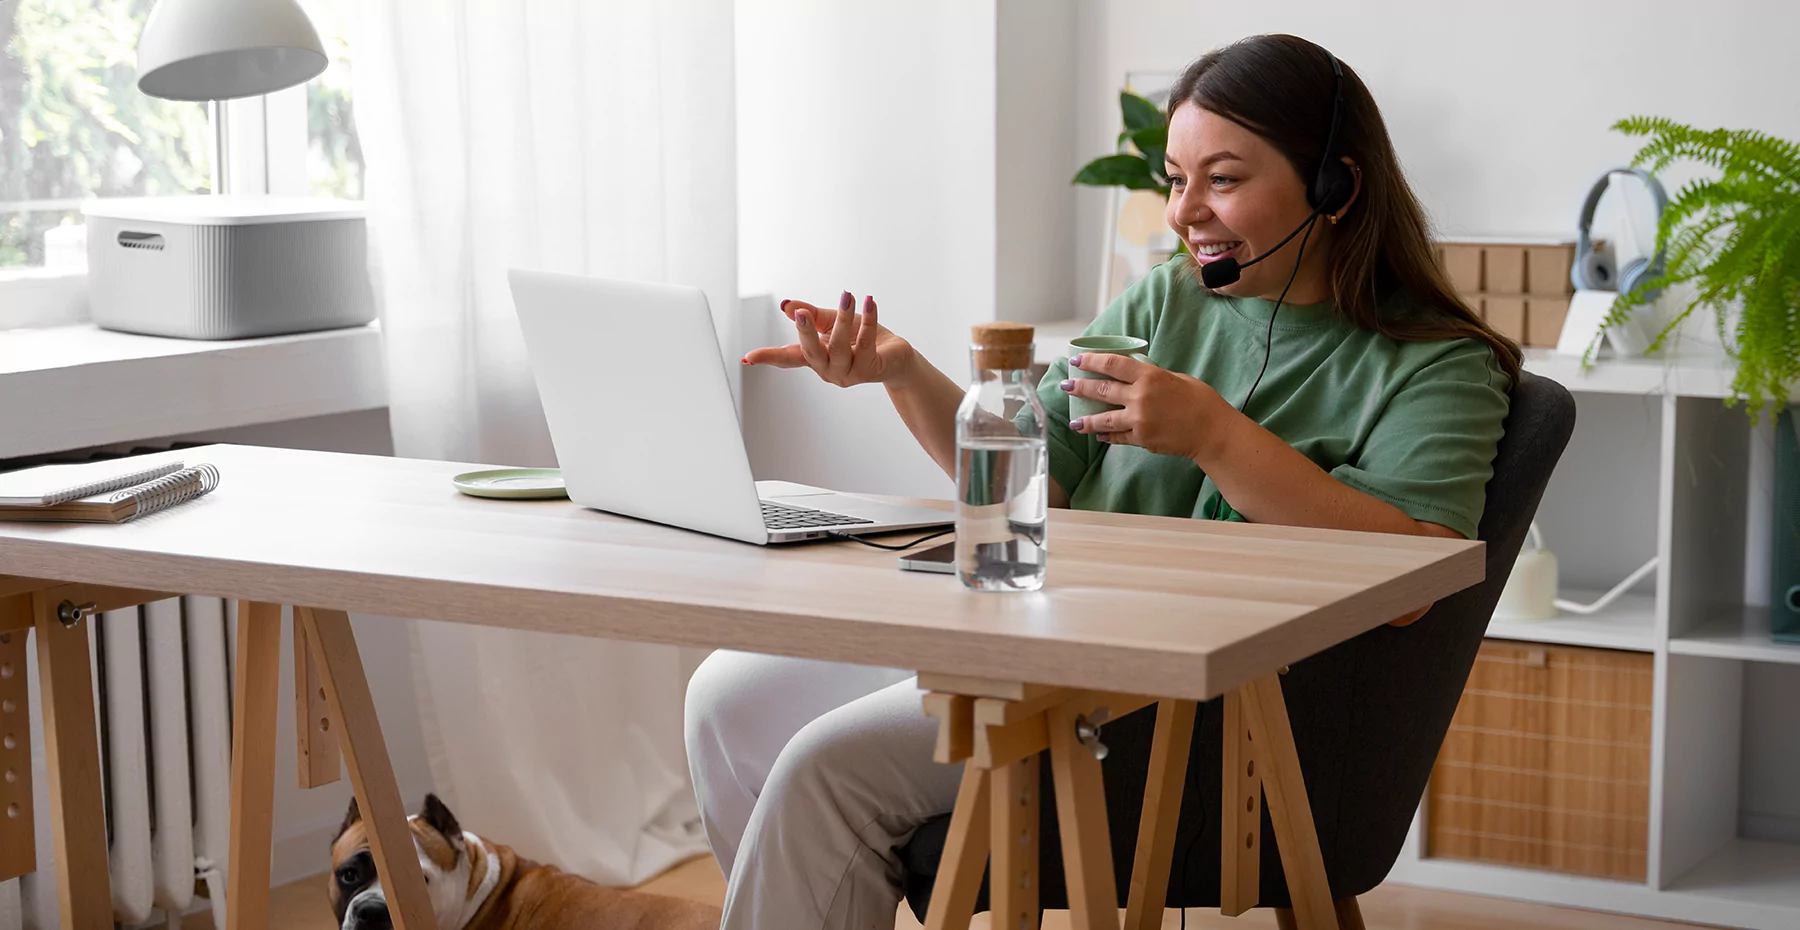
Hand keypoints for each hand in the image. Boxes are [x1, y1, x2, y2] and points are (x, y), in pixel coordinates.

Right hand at [742, 291, 915, 387]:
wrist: (895, 355)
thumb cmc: (861, 337)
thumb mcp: (832, 321)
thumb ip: (811, 314)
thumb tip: (786, 306)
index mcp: (816, 358)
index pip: (788, 358)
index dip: (768, 358)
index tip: (747, 359)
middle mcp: (828, 370)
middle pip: (811, 353)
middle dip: (805, 332)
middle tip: (800, 313)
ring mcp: (848, 373)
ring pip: (840, 346)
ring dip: (842, 318)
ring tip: (846, 295)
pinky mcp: (870, 370)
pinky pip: (865, 343)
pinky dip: (868, 320)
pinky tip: (869, 302)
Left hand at [1061, 352, 1224, 460]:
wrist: (1212, 431)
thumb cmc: (1200, 400)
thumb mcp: (1176, 378)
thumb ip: (1152, 377)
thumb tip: (1134, 375)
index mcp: (1149, 376)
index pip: (1112, 364)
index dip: (1091, 361)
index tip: (1077, 361)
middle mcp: (1140, 397)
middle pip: (1101, 390)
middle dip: (1079, 387)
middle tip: (1066, 385)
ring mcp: (1139, 420)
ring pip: (1103, 419)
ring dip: (1085, 420)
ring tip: (1074, 421)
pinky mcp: (1142, 439)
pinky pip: (1118, 436)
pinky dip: (1106, 435)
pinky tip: (1097, 434)